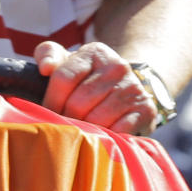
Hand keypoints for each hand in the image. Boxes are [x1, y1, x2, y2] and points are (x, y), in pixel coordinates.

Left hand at [34, 41, 158, 134]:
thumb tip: (46, 68)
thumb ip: (49, 54)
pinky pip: (117, 131)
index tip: (49, 112)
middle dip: (67, 119)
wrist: (128, 90)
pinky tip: (103, 137)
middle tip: (67, 127)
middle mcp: (117, 66)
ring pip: (96, 120)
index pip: (63, 79)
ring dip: (86, 131)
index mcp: (94, 52)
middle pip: (78, 103)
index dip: (51, 101)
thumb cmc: (88, 80)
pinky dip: (107, 138)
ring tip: (84, 132)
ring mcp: (132, 88)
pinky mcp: (145, 109)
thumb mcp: (68, 62)